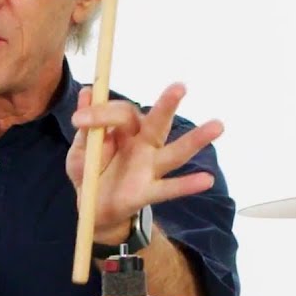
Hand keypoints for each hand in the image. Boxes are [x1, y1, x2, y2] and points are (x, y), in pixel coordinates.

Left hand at [65, 83, 222, 243]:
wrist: (92, 208)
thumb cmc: (89, 172)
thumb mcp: (80, 150)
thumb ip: (85, 128)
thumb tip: (88, 92)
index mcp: (125, 130)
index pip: (122, 113)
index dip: (102, 113)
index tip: (78, 120)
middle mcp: (143, 144)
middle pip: (157, 122)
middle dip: (167, 105)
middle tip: (179, 87)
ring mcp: (150, 167)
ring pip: (175, 152)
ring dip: (195, 140)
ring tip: (217, 125)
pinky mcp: (149, 191)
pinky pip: (170, 188)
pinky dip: (187, 184)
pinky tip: (206, 179)